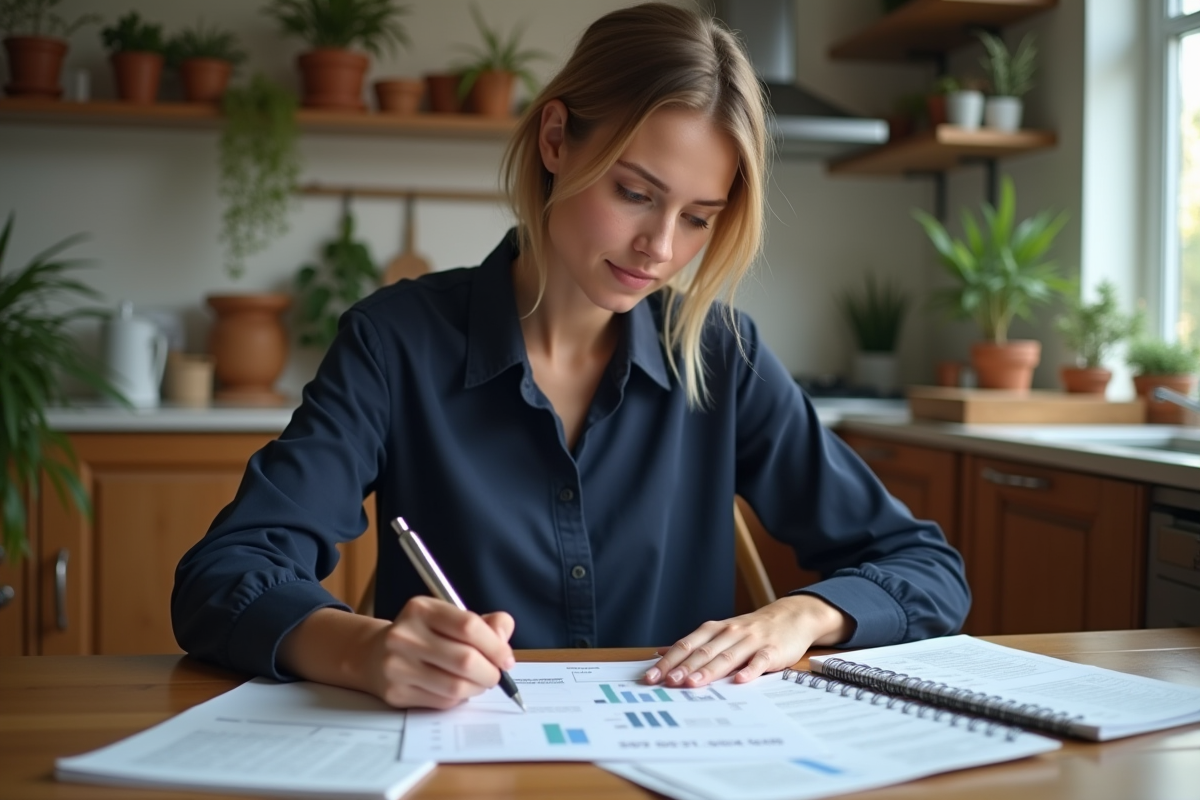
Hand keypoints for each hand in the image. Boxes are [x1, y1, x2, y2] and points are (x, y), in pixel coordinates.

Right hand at [362, 596, 515, 708]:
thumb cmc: (423, 635)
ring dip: (477, 688)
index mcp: (421, 609)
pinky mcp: (395, 693)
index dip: (496, 646)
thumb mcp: (449, 618)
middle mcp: (405, 635)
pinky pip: (442, 701)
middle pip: (465, 659)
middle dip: (490, 672)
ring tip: (479, 683)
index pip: (468, 626)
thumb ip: (484, 624)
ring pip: (456, 685)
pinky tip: (458, 689)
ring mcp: (397, 665)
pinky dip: (459, 698)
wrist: (374, 654)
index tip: (506, 659)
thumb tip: (503, 638)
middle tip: (496, 675)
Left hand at [642, 595, 853, 687]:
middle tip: (667, 682)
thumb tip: (661, 653)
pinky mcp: (772, 650)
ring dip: (709, 670)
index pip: (686, 645)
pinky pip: (760, 661)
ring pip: (727, 656)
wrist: (792, 617)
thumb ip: (694, 644)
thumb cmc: (751, 630)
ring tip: (693, 683)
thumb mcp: (721, 632)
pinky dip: (750, 670)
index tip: (651, 677)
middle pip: (703, 651)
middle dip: (684, 667)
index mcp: (714, 629)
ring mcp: (751, 641)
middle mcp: (730, 632)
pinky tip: (740, 681)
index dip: (668, 661)